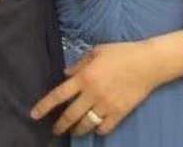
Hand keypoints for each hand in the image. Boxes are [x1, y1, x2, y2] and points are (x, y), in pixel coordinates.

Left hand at [30, 42, 156, 136]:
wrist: (147, 63)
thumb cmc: (121, 52)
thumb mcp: (97, 51)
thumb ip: (80, 64)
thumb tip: (66, 74)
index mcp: (85, 76)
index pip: (59, 94)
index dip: (44, 106)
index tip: (34, 114)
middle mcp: (93, 93)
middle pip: (70, 115)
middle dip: (60, 126)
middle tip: (55, 130)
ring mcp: (106, 105)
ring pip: (86, 125)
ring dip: (77, 130)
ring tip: (73, 131)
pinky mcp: (119, 113)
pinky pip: (104, 128)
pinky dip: (97, 130)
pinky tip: (95, 127)